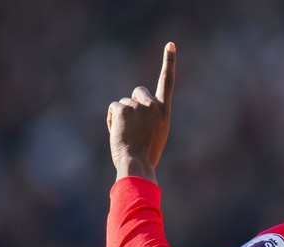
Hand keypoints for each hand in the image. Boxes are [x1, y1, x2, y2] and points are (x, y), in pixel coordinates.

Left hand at [107, 42, 176, 182]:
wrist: (138, 164)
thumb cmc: (147, 155)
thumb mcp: (157, 134)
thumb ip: (152, 117)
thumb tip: (137, 109)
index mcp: (164, 111)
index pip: (168, 81)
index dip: (169, 62)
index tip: (170, 44)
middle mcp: (153, 105)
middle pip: (138, 92)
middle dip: (133, 103)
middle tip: (134, 126)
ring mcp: (137, 106)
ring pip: (123, 103)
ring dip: (122, 117)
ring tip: (128, 135)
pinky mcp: (123, 108)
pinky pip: (114, 108)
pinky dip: (113, 120)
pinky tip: (119, 133)